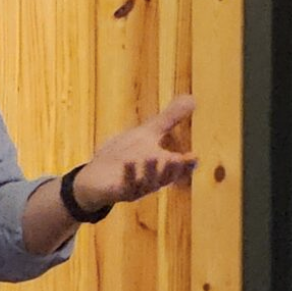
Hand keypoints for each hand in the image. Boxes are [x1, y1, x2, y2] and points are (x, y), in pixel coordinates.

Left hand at [73, 94, 196, 208]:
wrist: (96, 176)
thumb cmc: (124, 154)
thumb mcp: (147, 133)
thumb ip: (169, 119)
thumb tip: (192, 98)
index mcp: (161, 168)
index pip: (179, 168)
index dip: (187, 164)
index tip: (195, 156)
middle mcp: (151, 180)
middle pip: (165, 178)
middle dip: (173, 170)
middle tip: (180, 159)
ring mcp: (135, 188)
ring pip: (147, 183)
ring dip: (151, 171)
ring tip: (153, 156)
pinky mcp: (118, 192)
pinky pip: (125, 186)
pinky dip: (128, 175)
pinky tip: (128, 163)